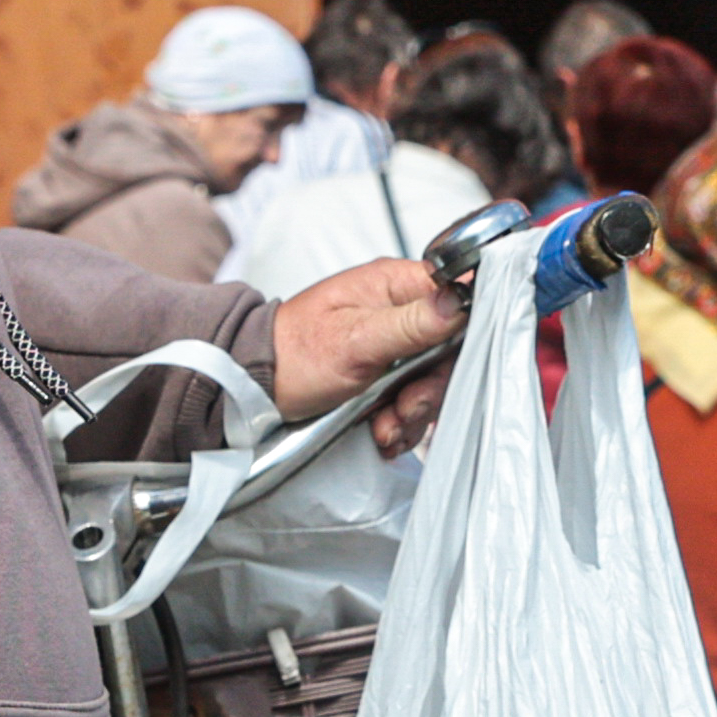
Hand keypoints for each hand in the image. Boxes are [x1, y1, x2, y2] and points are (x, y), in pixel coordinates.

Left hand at [271, 256, 466, 456]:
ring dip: (412, 413)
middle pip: (448, 350)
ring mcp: (393, 345)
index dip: (462, 335)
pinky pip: (412, 400)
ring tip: (384, 427)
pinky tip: (381, 431)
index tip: (443, 368)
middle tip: (403, 408)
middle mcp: (399, 310)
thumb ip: (413, 323)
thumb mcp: (357, 339)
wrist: (255, 388)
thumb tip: (460, 300)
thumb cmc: (295, 353)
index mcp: (394, 285)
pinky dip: (400, 423)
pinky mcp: (386, 375)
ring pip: (431, 381)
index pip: (457, 296)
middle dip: (428, 390)